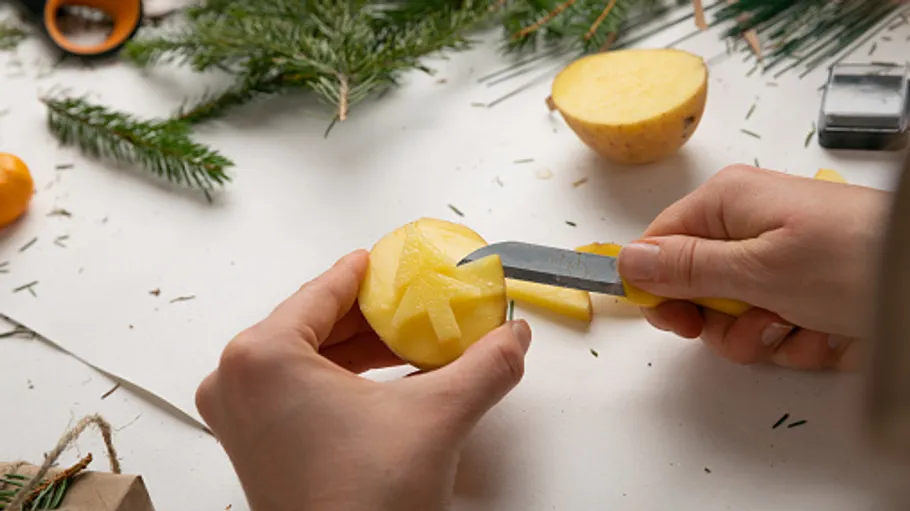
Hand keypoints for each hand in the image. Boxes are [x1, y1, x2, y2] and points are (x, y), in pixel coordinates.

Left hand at [195, 251, 531, 510]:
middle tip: (414, 303)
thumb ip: (485, 365)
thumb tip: (514, 336)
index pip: (324, 290)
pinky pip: (297, 388)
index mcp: (261, 356)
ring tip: (410, 342)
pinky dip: (341, 379)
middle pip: (313, 322)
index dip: (368, 272)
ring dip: (359, 348)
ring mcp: (238, 415)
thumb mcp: (438, 417)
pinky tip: (386, 380)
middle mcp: (236, 380)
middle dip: (371, 315)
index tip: (392, 259)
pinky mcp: (252, 443)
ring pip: (306, 357)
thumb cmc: (365, 501)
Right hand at [617, 165, 889, 370]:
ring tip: (800, 328)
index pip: (660, 242)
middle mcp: (750, 224)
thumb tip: (626, 260)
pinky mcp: (807, 286)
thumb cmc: (852, 260)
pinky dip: (797, 339)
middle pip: (696, 285)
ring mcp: (780, 256)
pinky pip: (775, 323)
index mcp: (728, 202)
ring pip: (735, 314)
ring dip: (762, 336)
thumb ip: (686, 269)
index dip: (658, 286)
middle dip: (722, 320)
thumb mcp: (757, 269)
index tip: (674, 322)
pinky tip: (827, 334)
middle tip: (751, 327)